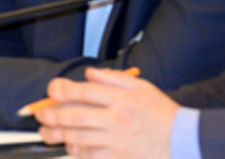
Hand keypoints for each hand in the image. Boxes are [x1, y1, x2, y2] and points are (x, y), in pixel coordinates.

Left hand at [34, 68, 178, 158]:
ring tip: (46, 132)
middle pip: (74, 117)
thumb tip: (88, 74)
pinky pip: (91, 156)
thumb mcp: (140, 87)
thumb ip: (112, 78)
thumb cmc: (161, 113)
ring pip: (78, 139)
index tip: (51, 91)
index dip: (62, 91)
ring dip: (58, 135)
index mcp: (122, 100)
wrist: (186, 142)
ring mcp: (118, 143)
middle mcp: (117, 121)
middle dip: (51, 115)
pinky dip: (77, 151)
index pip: (84, 93)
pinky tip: (70, 146)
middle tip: (38, 114)